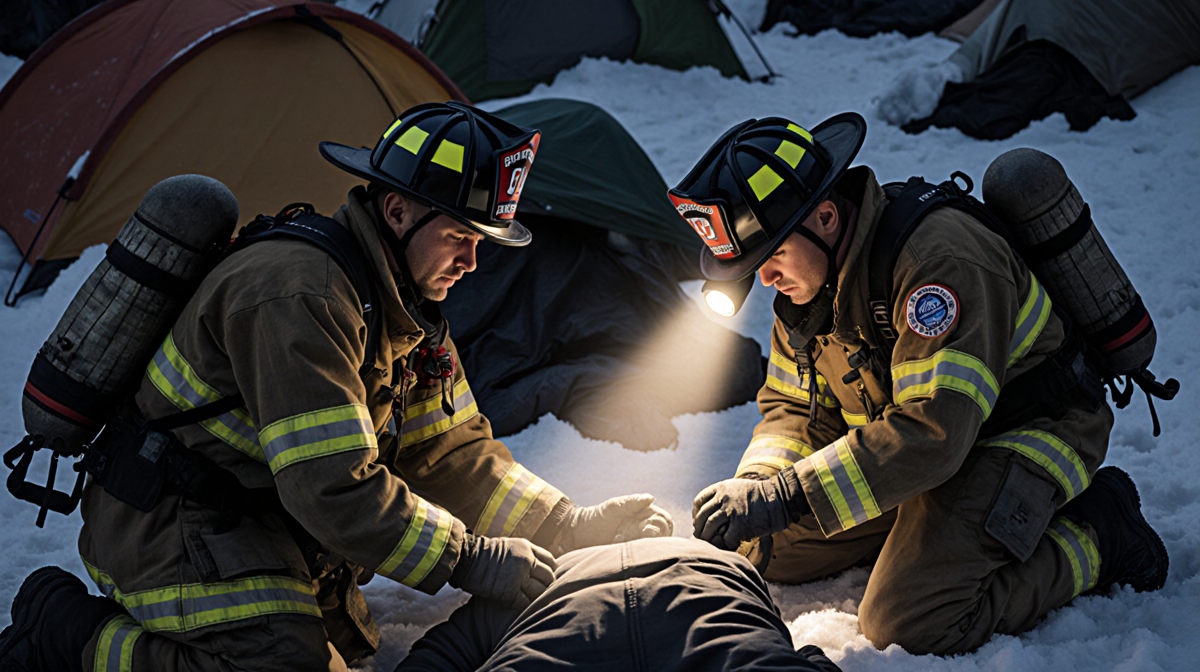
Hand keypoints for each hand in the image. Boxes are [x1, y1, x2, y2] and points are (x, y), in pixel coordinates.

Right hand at [448, 534, 555, 609]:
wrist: (464, 558)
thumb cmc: (482, 554)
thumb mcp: (508, 545)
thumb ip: (524, 554)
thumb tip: (536, 567)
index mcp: (526, 547)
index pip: (551, 561)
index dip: (549, 571)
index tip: (543, 578)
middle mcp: (526, 560)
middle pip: (549, 577)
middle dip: (544, 586)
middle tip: (535, 592)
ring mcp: (519, 576)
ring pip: (539, 592)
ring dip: (534, 597)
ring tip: (526, 599)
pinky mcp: (509, 591)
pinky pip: (525, 603)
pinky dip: (522, 605)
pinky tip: (514, 603)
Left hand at [555, 494, 673, 553]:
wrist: (576, 534)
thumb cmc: (597, 517)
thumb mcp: (615, 506)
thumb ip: (633, 502)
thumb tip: (651, 498)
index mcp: (645, 516)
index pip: (664, 521)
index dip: (660, 525)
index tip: (647, 528)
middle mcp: (644, 531)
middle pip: (663, 536)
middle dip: (654, 537)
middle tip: (639, 536)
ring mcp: (637, 545)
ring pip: (654, 549)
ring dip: (643, 547)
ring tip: (623, 541)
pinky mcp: (629, 558)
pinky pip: (641, 560)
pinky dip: (635, 557)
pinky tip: (621, 550)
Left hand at [692, 476, 792, 550]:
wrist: (780, 499)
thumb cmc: (761, 495)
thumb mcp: (738, 487)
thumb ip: (724, 496)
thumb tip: (712, 511)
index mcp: (721, 488)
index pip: (699, 500)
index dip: (696, 513)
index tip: (698, 521)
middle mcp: (723, 498)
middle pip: (702, 516)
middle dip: (699, 528)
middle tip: (700, 537)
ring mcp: (731, 512)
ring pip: (710, 527)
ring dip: (707, 538)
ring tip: (709, 545)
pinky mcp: (741, 525)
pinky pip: (725, 539)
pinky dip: (724, 545)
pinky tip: (728, 547)